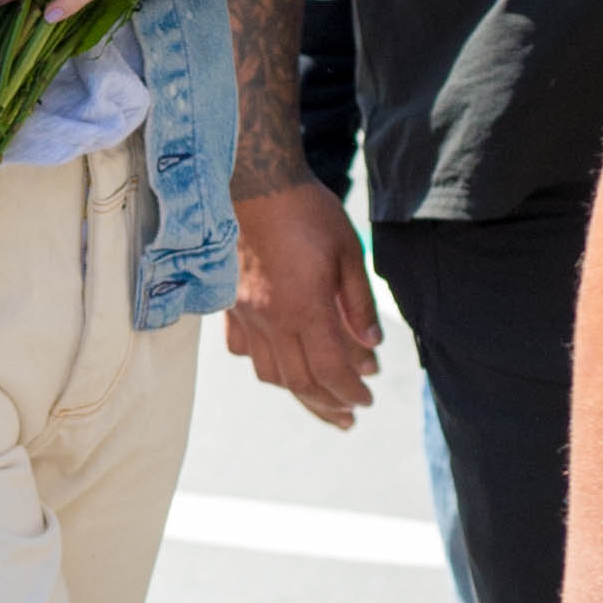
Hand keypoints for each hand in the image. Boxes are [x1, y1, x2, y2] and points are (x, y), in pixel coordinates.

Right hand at [225, 181, 380, 426]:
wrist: (255, 184)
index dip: (350, 391)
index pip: (330, 369)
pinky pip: (244, 351)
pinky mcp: (231, 305)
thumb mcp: (348, 253)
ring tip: (320, 401)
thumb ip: (359, 304)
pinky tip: (280, 366)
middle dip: (328, 405)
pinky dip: (266, 365)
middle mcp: (271, 320)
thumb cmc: (307, 213)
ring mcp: (247, 315)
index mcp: (304, 309)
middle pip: (300, 382)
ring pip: (270, 373)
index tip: (367, 399)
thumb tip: (371, 347)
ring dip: (298, 393)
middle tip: (349, 418)